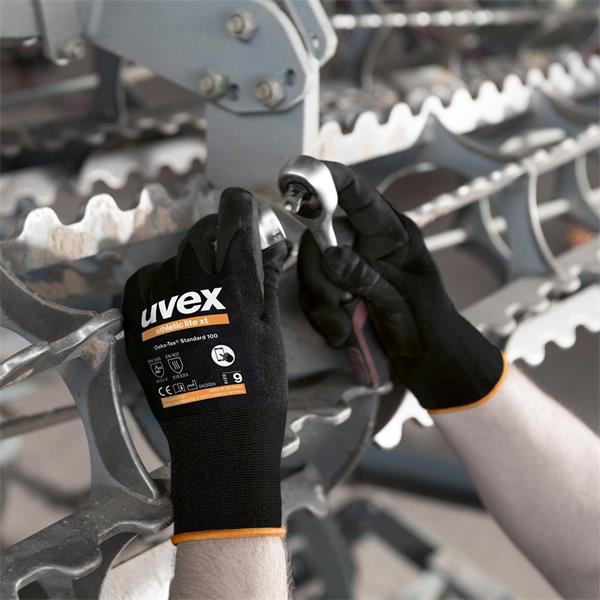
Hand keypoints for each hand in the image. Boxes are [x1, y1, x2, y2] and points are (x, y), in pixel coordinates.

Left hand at [122, 188, 288, 541]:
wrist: (220, 435)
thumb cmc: (258, 388)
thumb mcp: (271, 333)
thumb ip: (266, 283)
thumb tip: (273, 248)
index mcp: (238, 290)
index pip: (235, 226)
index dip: (239, 206)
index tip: (240, 202)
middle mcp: (197, 291)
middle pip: (200, 236)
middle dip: (215, 230)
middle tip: (225, 242)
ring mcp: (163, 308)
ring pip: (172, 259)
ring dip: (189, 260)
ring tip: (202, 283)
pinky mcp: (140, 326)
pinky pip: (142, 283)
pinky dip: (158, 280)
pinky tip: (172, 293)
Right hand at [298, 160, 506, 412]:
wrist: (424, 362)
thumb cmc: (428, 325)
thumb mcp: (401, 300)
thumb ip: (366, 277)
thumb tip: (330, 256)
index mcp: (390, 234)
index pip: (359, 196)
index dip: (330, 179)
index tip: (300, 172)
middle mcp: (364, 243)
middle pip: (319, 238)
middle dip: (321, 277)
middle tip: (339, 306)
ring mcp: (347, 267)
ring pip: (310, 270)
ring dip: (322, 305)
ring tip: (346, 328)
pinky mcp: (334, 290)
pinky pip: (309, 295)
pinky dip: (321, 317)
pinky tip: (342, 332)